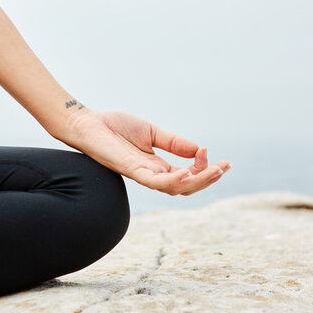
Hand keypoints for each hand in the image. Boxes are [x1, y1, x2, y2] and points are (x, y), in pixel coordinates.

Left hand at [62, 110, 230, 195]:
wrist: (88, 124)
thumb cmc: (115, 127)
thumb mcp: (151, 132)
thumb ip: (174, 142)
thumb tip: (198, 150)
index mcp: (157, 166)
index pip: (187, 174)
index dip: (201, 167)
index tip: (207, 150)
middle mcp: (152, 174)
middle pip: (185, 187)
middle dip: (207, 179)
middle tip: (224, 167)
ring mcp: (141, 175)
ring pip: (174, 189)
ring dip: (197, 182)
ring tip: (215, 171)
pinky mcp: (131, 171)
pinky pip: (155, 183)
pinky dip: (173, 180)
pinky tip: (187, 173)